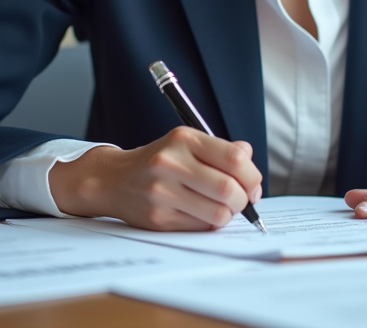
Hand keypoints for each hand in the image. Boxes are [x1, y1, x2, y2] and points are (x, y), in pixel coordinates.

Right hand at [48, 126, 262, 230]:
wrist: (113, 179)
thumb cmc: (158, 162)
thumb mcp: (186, 143)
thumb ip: (220, 149)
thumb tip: (249, 157)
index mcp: (183, 139)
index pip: (235, 159)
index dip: (252, 176)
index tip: (253, 184)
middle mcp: (171, 163)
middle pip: (229, 189)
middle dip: (244, 199)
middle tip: (241, 200)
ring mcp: (162, 192)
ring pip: (218, 213)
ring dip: (228, 214)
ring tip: (221, 207)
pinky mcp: (158, 217)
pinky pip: (200, 227)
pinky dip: (209, 224)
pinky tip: (201, 214)